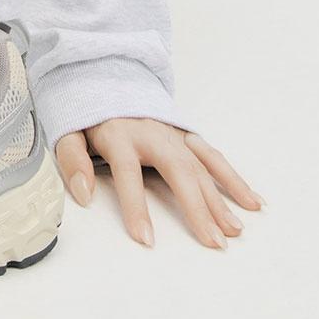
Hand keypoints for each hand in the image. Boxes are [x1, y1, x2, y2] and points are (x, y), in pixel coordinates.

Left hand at [55, 119, 264, 248]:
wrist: (105, 76)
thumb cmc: (88, 115)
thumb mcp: (67, 131)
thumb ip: (72, 160)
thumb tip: (83, 193)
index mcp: (119, 134)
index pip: (128, 172)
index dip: (136, 206)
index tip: (146, 239)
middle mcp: (151, 133)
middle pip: (177, 170)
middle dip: (197, 207)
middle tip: (213, 242)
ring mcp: (172, 133)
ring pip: (200, 166)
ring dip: (220, 198)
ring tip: (235, 229)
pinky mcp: (185, 134)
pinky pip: (212, 157)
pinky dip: (233, 178)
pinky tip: (251, 200)